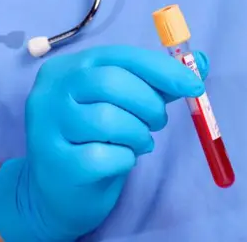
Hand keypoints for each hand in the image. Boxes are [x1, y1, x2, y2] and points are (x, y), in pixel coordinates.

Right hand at [0, 45, 209, 240]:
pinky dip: (125, 159)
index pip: (119, 56)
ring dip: (138, 134)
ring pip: (108, 120)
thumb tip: (199, 63)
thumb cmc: (92, 140)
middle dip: (149, 104)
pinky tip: (121, 160)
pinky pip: (105, 156)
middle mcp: (50, 92)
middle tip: (158, 122)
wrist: (56, 190)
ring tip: (139, 142)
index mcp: (68, 69)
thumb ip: (155, 84)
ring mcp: (47, 127)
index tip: (193, 85)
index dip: (161, 69)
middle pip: (111, 83)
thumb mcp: (120, 105)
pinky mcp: (56, 162)